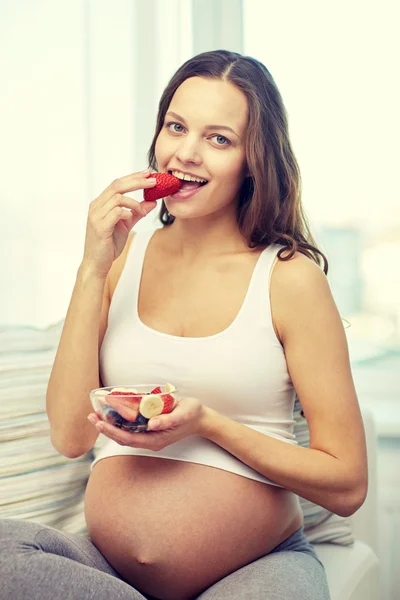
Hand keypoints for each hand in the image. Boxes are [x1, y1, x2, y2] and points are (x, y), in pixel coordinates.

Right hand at [81, 170, 157, 277]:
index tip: (148, 173)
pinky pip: (116, 212)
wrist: (97, 264)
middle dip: (137, 181)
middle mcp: (96, 206)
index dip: (133, 177)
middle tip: (153, 181)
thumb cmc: (109, 244)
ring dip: (135, 202)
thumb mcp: (126, 225)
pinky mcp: (100, 227)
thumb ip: (137, 212)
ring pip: (118, 198)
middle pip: (117, 185)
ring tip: (143, 212)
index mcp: (100, 203)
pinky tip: (132, 217)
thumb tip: (153, 202)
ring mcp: (96, 216)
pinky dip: (128, 212)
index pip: (117, 183)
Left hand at [88, 397, 205, 450]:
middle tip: (91, 416)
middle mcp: (149, 440)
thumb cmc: (191, 414)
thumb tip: (152, 424)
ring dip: (109, 425)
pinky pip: (130, 428)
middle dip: (105, 429)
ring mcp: (148, 435)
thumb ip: (169, 420)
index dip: (112, 432)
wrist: (200, 418)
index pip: (128, 438)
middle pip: (122, 437)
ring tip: (95, 415)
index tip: (100, 423)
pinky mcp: (149, 428)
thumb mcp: (183, 414)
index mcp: (155, 440)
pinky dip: (118, 421)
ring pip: (124, 433)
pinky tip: (110, 413)